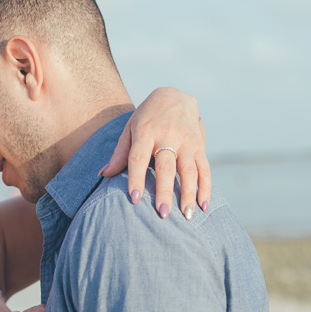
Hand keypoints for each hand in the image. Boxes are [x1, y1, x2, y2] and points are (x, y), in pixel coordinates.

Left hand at [100, 87, 210, 220]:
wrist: (176, 95)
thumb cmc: (148, 117)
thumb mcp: (131, 128)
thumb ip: (120, 152)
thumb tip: (104, 174)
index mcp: (146, 131)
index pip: (139, 157)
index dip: (137, 178)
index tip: (135, 199)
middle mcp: (168, 136)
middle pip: (166, 167)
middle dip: (164, 191)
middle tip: (162, 214)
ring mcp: (186, 141)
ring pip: (189, 170)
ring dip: (189, 194)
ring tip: (187, 216)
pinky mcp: (199, 146)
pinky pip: (205, 169)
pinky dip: (206, 188)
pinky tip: (203, 206)